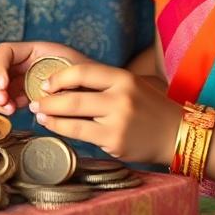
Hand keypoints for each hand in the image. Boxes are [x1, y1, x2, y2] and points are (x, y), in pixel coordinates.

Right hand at [0, 42, 90, 114]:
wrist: (97, 91)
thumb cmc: (89, 75)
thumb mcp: (75, 69)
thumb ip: (59, 77)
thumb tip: (44, 90)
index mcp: (33, 51)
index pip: (5, 51)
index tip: (4, 84)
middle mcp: (24, 64)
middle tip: (3, 101)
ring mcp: (22, 80)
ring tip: (9, 109)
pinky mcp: (23, 96)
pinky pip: (6, 99)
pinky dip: (5, 106)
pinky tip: (13, 111)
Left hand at [32, 61, 182, 162]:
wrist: (178, 135)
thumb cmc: (150, 108)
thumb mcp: (132, 85)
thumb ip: (103, 82)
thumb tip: (64, 82)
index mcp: (123, 78)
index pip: (82, 71)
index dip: (59, 77)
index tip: (46, 83)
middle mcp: (120, 98)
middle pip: (73, 97)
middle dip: (48, 100)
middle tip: (36, 101)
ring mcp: (118, 122)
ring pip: (73, 118)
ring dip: (51, 117)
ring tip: (40, 115)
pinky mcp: (115, 142)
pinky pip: (81, 135)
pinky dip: (63, 130)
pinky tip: (55, 127)